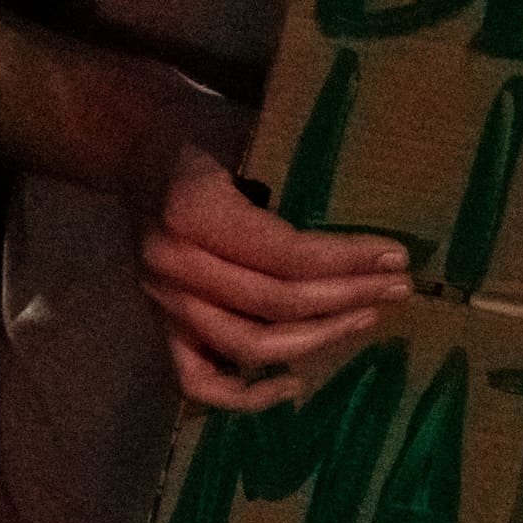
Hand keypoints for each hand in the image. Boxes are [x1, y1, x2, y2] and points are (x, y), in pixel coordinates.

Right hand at [138, 138, 410, 412]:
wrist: (125, 141)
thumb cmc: (192, 126)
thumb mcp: (237, 127)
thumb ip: (285, 164)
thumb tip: (367, 190)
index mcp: (192, 213)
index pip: (284, 255)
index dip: (346, 260)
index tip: (396, 257)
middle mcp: (173, 266)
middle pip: (276, 304)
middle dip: (347, 298)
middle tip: (397, 288)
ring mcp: (163, 302)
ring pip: (249, 346)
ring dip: (317, 338)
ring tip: (365, 318)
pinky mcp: (159, 323)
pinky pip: (198, 382)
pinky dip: (245, 395)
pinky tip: (293, 383)